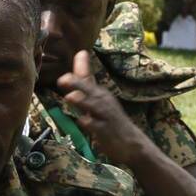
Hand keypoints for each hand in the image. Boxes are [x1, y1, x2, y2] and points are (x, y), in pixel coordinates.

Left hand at [57, 50, 147, 165]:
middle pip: (90, 90)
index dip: (82, 68)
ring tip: (70, 97)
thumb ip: (85, 78)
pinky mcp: (106, 132)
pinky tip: (83, 121)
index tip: (79, 55)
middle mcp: (103, 102)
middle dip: (78, 84)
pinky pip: (97, 127)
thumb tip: (80, 53)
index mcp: (100, 94)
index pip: (88, 79)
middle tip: (63, 79)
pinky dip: (90, 124)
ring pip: (94, 107)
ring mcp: (106, 117)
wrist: (131, 143)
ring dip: (82, 102)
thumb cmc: (110, 118)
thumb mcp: (98, 97)